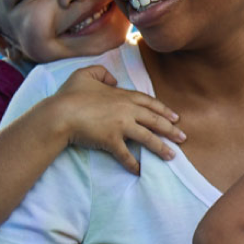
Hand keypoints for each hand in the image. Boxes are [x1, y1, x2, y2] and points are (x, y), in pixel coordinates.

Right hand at [52, 65, 183, 174]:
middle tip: (183, 137)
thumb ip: (103, 73)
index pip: (149, 102)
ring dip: (161, 148)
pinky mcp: (111, 141)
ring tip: (172, 156)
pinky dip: (133, 164)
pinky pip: (126, 155)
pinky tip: (140, 170)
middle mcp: (127, 110)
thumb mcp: (86, 74)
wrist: (60, 113)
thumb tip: (114, 81)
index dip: (164, 110)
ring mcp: (121, 126)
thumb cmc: (71, 94)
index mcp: (123, 95)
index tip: (175, 118)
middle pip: (155, 120)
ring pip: (147, 138)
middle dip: (170, 130)